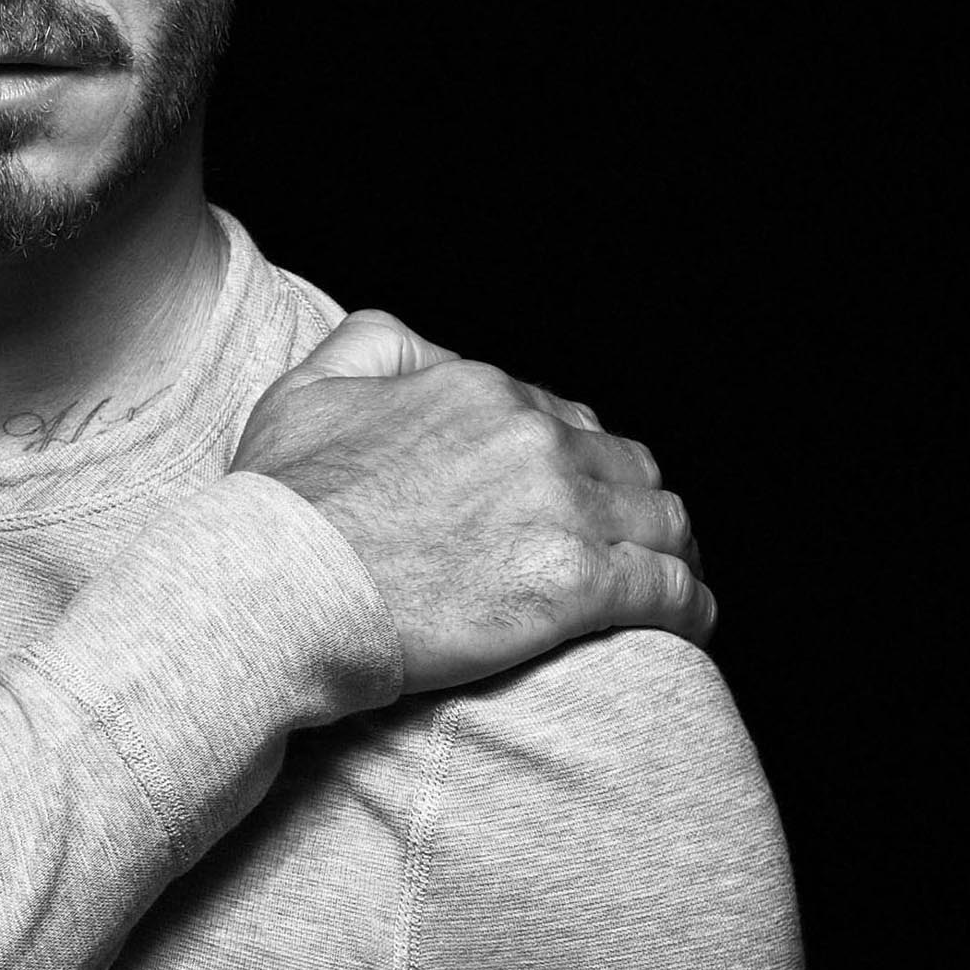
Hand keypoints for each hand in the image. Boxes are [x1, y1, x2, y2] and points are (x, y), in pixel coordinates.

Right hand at [231, 311, 710, 693]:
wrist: (279, 590)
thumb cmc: (282, 506)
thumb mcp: (305, 392)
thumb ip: (370, 346)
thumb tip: (422, 351)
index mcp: (478, 390)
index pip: (565, 419)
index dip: (577, 464)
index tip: (573, 502)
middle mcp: (531, 438)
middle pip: (626, 466)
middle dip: (633, 505)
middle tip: (631, 546)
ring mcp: (559, 510)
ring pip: (663, 523)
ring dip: (673, 551)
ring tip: (671, 583)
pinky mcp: (574, 586)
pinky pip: (670, 589)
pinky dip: (690, 604)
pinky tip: (689, 623)